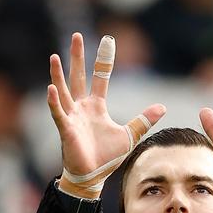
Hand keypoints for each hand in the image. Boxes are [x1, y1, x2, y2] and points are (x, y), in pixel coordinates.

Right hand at [47, 33, 165, 181]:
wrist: (92, 176)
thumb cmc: (106, 157)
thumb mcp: (129, 135)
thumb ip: (143, 121)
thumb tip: (162, 107)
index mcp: (96, 106)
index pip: (100, 77)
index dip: (104, 59)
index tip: (107, 40)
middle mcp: (82, 107)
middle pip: (79, 77)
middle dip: (77, 57)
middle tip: (76, 36)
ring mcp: (72, 117)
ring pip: (64, 91)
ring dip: (58, 75)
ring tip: (55, 57)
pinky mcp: (66, 129)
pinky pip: (58, 113)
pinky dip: (54, 101)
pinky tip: (51, 88)